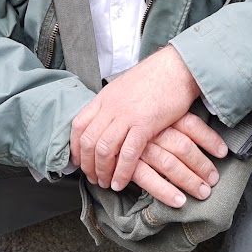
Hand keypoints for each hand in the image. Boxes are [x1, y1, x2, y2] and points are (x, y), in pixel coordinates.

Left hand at [70, 46, 205, 191]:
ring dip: (102, 171)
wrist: (177, 67)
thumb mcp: (125, 87)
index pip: (78, 125)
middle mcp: (111, 106)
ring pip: (104, 149)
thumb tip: (106, 120)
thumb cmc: (155, 78)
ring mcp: (126, 115)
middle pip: (88, 141)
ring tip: (105, 184)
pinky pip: (127, 153)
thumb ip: (113, 104)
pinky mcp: (144, 123)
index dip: (75, 147)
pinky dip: (121, 172)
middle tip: (92, 178)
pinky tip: (120, 182)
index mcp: (104, 97)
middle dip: (87, 164)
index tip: (78, 162)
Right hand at [128, 112, 228, 207]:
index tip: (223, 152)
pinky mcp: (128, 160)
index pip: (191, 124)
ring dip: (189, 180)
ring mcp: (140, 145)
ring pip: (170, 163)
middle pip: (184, 146)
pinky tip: (177, 202)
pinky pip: (149, 179)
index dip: (210, 138)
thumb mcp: (154, 111)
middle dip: (202, 165)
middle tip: (214, 181)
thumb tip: (201, 129)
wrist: (107, 111)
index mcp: (160, 114)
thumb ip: (172, 119)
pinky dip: (164, 191)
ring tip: (203, 194)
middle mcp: (151, 128)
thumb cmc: (133, 114)